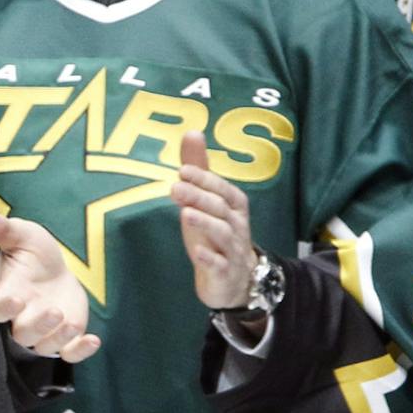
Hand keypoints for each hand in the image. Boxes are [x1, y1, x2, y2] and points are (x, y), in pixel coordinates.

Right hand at [0, 212, 99, 361]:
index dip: (5, 308)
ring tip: (72, 323)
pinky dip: (80, 351)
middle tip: (53, 311)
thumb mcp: (21, 235)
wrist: (54, 270)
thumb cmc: (33, 254)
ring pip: (45, 345)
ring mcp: (44, 331)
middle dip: (38, 325)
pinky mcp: (65, 337)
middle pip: (23, 333)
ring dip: (58, 338)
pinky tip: (93, 341)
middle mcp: (21, 318)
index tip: (16, 299)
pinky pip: (69, 352)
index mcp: (7, 295)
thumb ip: (3, 230)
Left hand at [171, 130, 255, 308]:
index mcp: (234, 206)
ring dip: (204, 222)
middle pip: (221, 208)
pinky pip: (220, 265)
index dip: (204, 179)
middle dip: (200, 197)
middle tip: (175, 188)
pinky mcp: (225, 273)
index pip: (222, 188)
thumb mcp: (206, 201)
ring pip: (222, 234)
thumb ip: (199, 168)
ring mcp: (233, 250)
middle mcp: (237, 225)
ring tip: (184, 213)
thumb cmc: (216, 233)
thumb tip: (192, 132)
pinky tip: (196, 251)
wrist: (235, 279)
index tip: (182, 170)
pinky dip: (209, 258)